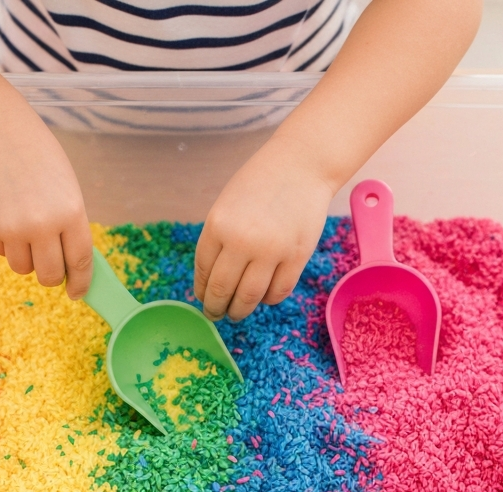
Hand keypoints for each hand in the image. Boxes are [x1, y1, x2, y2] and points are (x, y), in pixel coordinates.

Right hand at [0, 111, 93, 297]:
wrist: (0, 137)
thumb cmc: (42, 164)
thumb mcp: (69, 193)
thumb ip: (71, 230)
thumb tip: (71, 271)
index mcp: (71, 213)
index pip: (80, 262)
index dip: (80, 283)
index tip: (77, 292)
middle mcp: (41, 224)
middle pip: (49, 275)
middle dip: (51, 274)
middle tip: (49, 263)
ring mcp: (11, 228)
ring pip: (22, 267)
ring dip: (26, 256)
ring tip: (24, 226)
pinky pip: (0, 252)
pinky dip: (4, 242)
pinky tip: (5, 213)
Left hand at [193, 145, 333, 320]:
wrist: (301, 165)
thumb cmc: (260, 183)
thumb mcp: (227, 206)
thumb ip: (218, 239)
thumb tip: (211, 280)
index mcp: (217, 225)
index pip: (203, 271)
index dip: (201, 291)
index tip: (202, 299)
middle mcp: (241, 241)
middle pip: (222, 290)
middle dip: (216, 308)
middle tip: (216, 314)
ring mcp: (271, 251)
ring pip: (249, 297)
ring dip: (240, 310)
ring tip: (237, 312)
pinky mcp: (297, 257)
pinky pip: (278, 292)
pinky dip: (269, 299)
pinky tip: (264, 296)